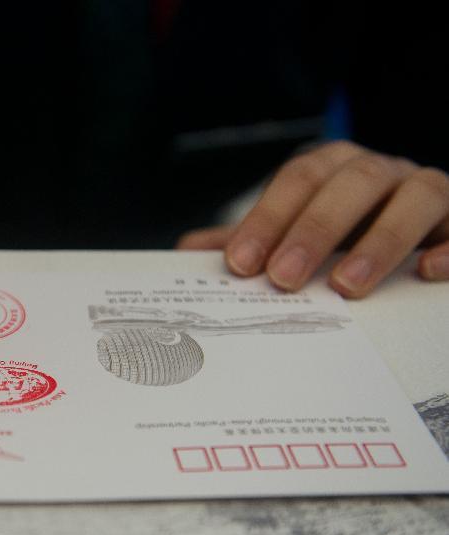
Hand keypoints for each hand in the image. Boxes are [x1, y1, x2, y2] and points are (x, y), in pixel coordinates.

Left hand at [177, 140, 448, 297]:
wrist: (416, 224)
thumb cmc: (344, 231)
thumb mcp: (294, 232)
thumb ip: (251, 240)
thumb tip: (187, 253)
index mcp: (334, 168)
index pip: (298, 180)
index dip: (268, 218)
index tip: (240, 263)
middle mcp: (381, 171)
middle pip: (351, 184)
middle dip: (315, 229)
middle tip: (283, 278)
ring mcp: (428, 190)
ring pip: (415, 196)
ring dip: (381, 241)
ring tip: (348, 287)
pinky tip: (426, 274)